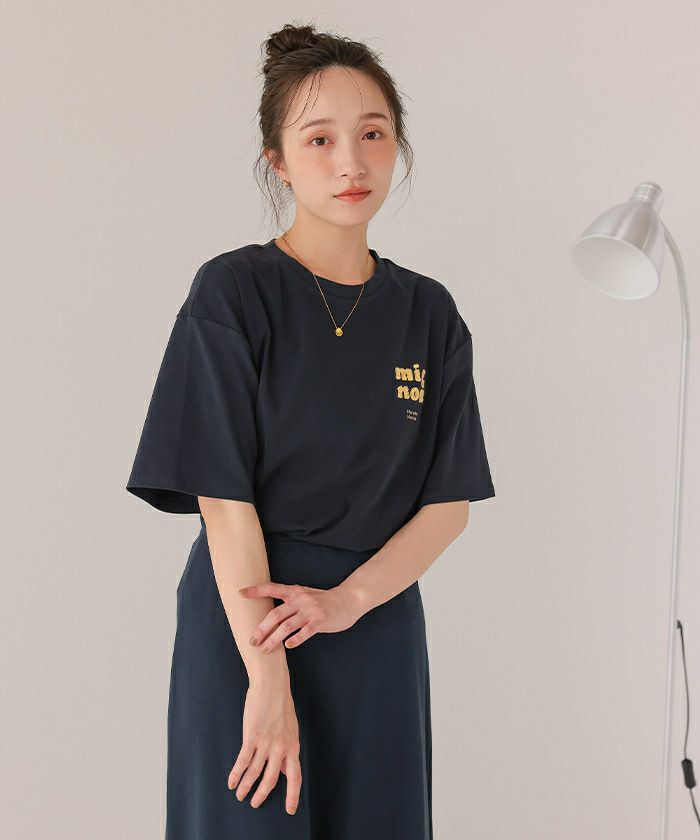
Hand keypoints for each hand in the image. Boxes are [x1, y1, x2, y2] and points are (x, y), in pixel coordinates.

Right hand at [228, 679, 300, 814]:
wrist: (272, 685)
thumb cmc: (281, 705)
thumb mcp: (291, 729)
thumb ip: (288, 749)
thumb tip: (283, 769)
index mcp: (293, 746)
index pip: (295, 776)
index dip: (293, 794)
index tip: (290, 809)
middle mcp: (280, 748)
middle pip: (271, 779)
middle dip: (262, 794)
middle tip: (256, 803)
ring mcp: (266, 743)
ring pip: (255, 773)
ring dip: (246, 787)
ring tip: (240, 796)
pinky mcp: (252, 737)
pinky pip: (243, 761)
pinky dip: (236, 774)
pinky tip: (231, 782)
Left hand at [240, 582, 362, 652]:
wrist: (349, 599)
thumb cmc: (324, 600)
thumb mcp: (306, 594)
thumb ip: (290, 600)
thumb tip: (270, 613)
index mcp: (295, 592)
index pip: (272, 589)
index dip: (256, 590)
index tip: (241, 593)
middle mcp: (300, 599)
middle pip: (275, 614)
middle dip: (261, 629)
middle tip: (252, 641)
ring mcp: (310, 610)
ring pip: (286, 626)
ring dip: (274, 639)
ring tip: (265, 650)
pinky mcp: (320, 621)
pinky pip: (305, 632)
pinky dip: (295, 639)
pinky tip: (288, 646)